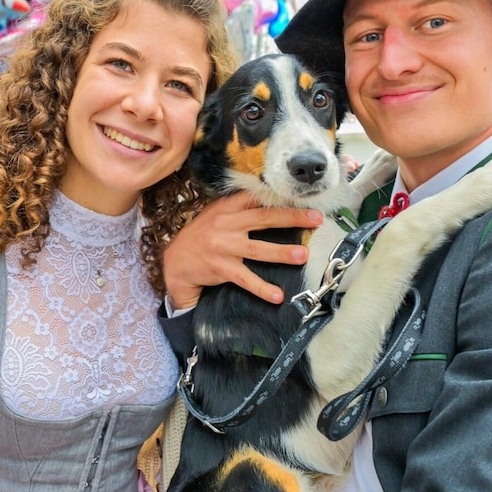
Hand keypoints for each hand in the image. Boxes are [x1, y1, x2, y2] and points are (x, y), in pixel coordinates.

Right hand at [164, 192, 322, 308]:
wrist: (176, 262)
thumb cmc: (202, 236)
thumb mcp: (217, 215)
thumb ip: (239, 207)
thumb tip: (270, 198)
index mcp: (227, 208)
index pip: (256, 197)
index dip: (280, 196)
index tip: (303, 195)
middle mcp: (226, 225)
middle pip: (264, 218)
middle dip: (292, 218)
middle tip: (316, 219)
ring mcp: (224, 247)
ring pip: (257, 249)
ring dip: (281, 253)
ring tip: (303, 255)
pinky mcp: (221, 269)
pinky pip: (246, 279)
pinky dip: (262, 288)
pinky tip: (277, 295)